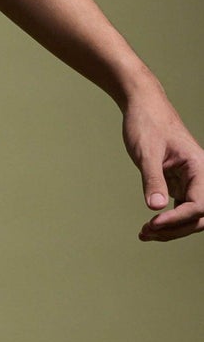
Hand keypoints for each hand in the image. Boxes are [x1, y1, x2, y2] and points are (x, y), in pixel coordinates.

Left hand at [122, 84, 203, 241]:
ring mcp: (191, 181)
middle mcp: (201, 176)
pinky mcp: (180, 184)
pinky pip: (180, 209)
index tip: (153, 223)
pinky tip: (149, 228)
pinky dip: (167, 221)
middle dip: (175, 229)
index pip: (199, 204)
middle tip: (146, 232)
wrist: (143, 107)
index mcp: (200, 166)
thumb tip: (155, 208)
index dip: (178, 219)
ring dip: (171, 229)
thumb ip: (152, 179)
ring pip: (191, 216)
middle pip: (199, 216)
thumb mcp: (146, 152)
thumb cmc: (147, 124)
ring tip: (144, 234)